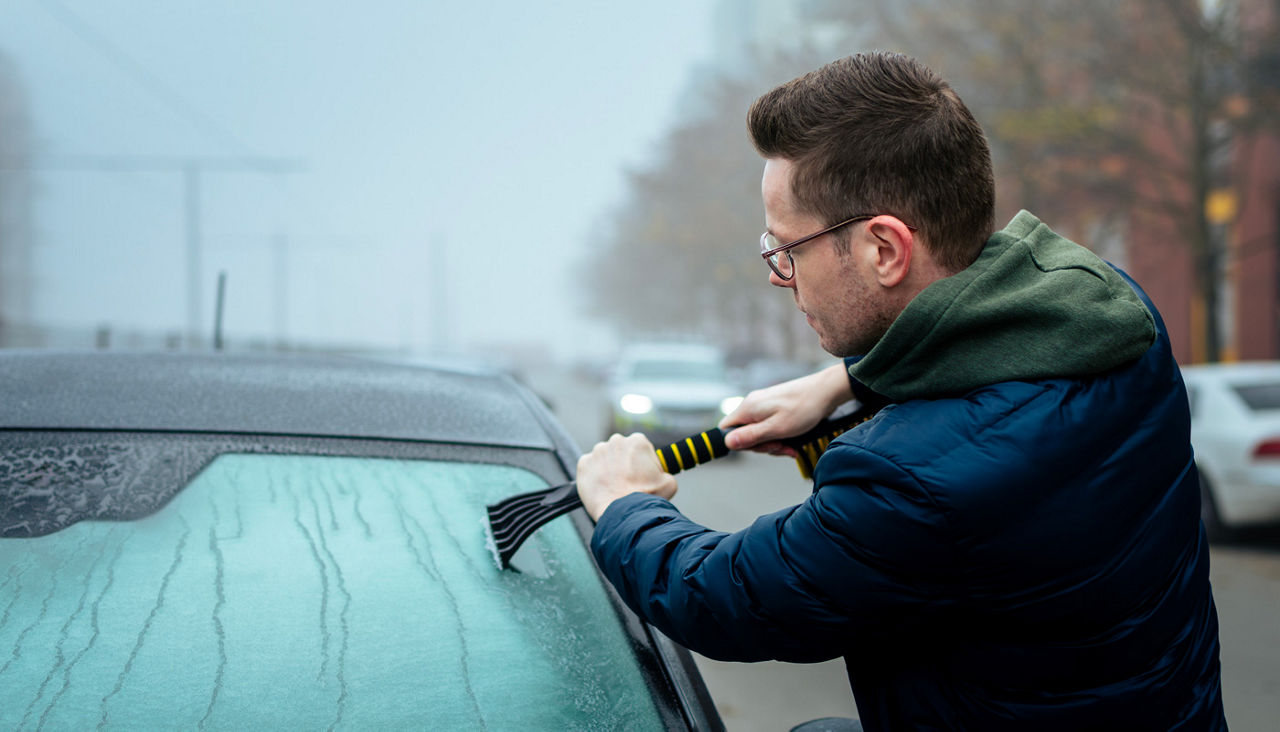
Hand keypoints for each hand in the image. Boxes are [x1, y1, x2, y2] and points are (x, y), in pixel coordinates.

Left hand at [577, 433, 677, 519]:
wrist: (625, 514)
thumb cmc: (647, 498)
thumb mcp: (669, 483)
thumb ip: (665, 473)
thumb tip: (662, 476)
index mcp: (638, 441)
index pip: (640, 447)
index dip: (642, 462)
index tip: (642, 474)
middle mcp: (616, 441)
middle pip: (620, 450)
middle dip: (623, 463)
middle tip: (627, 482)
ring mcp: (597, 452)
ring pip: (604, 458)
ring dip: (608, 468)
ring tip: (614, 487)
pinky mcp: (583, 464)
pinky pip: (589, 467)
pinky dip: (594, 476)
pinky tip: (602, 488)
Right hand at [719, 363, 853, 454]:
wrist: (826, 391)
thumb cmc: (804, 408)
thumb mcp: (777, 428)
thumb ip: (751, 436)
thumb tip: (727, 443)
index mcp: (748, 408)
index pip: (726, 429)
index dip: (738, 444)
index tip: (758, 447)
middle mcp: (752, 404)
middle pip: (744, 433)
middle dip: (762, 445)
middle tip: (781, 446)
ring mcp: (763, 405)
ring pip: (759, 432)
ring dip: (774, 443)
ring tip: (791, 445)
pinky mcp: (774, 407)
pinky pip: (769, 426)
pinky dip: (780, 436)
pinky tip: (793, 442)